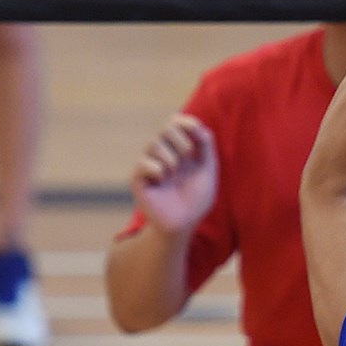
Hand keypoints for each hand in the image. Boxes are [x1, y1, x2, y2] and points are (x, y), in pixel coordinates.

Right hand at [130, 114, 217, 235]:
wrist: (184, 224)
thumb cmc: (196, 199)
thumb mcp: (207, 170)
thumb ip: (205, 147)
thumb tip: (200, 126)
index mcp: (178, 150)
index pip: (175, 123)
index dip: (185, 121)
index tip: (196, 128)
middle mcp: (162, 154)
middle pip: (166, 128)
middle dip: (182, 141)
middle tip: (188, 157)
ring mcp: (148, 165)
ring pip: (154, 143)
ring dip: (172, 158)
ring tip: (175, 174)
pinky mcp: (137, 179)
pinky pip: (145, 163)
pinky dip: (158, 169)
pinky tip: (162, 180)